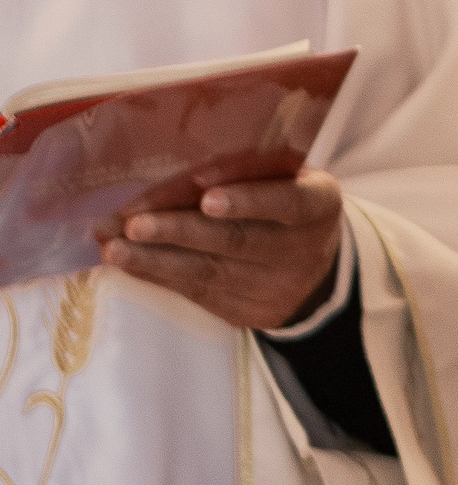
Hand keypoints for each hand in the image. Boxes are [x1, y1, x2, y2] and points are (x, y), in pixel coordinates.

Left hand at [101, 167, 345, 330]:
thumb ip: (249, 172)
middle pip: (237, 241)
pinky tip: (129, 263)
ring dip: (155, 259)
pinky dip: (158, 276)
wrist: (316, 275)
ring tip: (114, 248)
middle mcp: (299, 249)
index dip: (248, 201)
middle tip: (135, 225)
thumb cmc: (288, 207)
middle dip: (181, 231)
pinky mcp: (245, 312)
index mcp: (316, 205)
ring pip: (208, 271)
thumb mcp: (289, 179)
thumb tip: (191, 177)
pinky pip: (196, 292)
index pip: (287, 202)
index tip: (208, 199)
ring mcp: (272, 287)